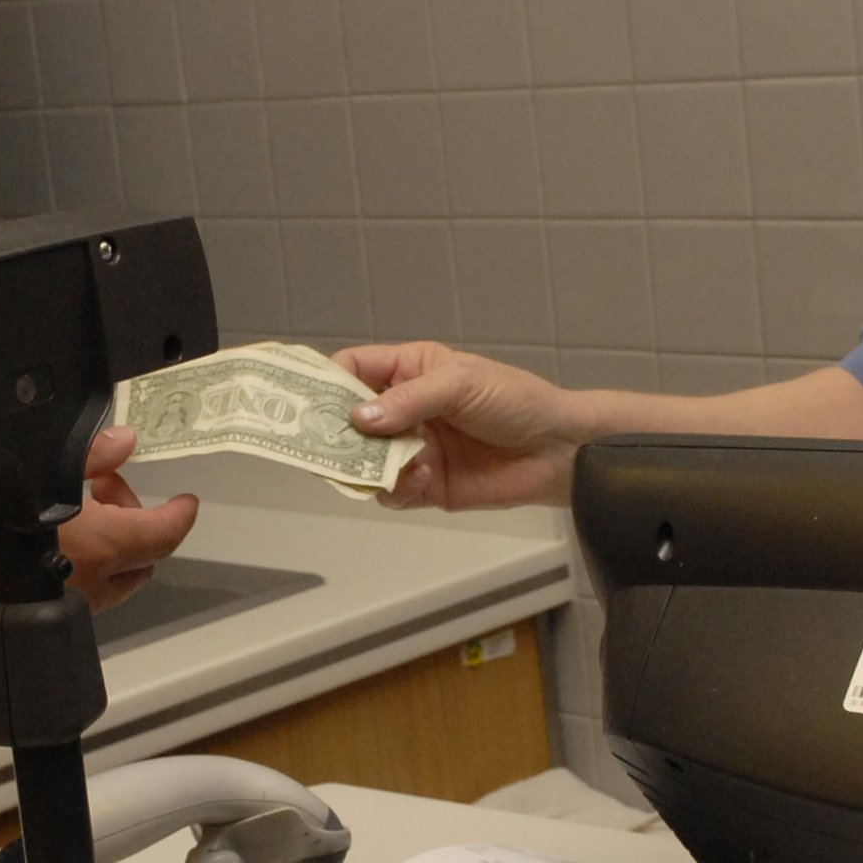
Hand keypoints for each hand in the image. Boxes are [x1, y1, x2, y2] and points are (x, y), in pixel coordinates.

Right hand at [0, 426, 201, 632]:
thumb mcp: (25, 459)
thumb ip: (86, 455)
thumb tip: (123, 444)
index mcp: (97, 549)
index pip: (162, 536)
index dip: (179, 515)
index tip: (183, 501)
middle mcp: (83, 588)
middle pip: (137, 565)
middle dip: (135, 526)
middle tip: (104, 489)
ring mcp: (50, 608)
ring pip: (102, 584)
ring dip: (103, 550)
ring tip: (67, 509)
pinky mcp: (16, 617)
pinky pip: (64, 594)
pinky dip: (68, 568)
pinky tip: (36, 539)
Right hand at [338, 342, 594, 509]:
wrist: (560, 450)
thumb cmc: (519, 402)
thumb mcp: (462, 384)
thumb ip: (409, 400)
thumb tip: (360, 418)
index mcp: (410, 370)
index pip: (353, 370)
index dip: (326, 382)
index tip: (303, 398)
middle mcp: (405, 409)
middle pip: (348, 420)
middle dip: (334, 432)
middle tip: (319, 443)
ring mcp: (413, 448)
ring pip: (363, 461)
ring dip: (366, 465)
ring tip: (376, 466)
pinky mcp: (426, 485)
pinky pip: (391, 491)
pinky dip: (395, 489)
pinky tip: (420, 478)